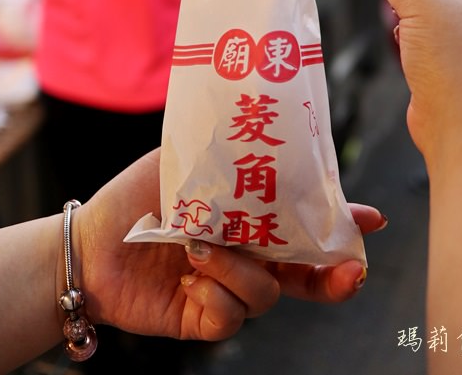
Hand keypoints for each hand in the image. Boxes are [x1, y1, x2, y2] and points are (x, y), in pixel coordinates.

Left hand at [74, 149, 385, 340]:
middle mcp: (246, 256)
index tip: (372, 220)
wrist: (89, 242)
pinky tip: (189, 277)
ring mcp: (228, 289)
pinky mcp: (206, 318)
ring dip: (239, 270)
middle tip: (350, 272)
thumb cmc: (136, 195)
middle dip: (334, 276)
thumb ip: (224, 154)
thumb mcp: (184, 162)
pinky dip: (214, 294)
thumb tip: (269, 142)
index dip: (340, 228)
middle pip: (306, 274)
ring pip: (268, 294)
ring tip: (199, 249)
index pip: (303, 227)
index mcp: (249, 219)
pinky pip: (232, 317)